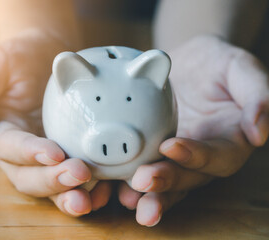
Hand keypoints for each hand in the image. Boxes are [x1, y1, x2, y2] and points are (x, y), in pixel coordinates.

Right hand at [0, 28, 111, 215]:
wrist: (48, 57)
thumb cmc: (17, 58)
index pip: (10, 149)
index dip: (30, 154)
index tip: (54, 153)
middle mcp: (20, 153)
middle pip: (31, 178)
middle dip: (53, 181)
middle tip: (80, 174)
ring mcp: (47, 156)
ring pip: (53, 187)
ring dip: (70, 195)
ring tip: (91, 198)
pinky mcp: (70, 154)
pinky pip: (77, 179)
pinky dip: (91, 189)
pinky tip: (106, 189)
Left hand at [118, 35, 268, 225]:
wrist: (187, 64)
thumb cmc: (217, 64)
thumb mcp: (240, 68)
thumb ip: (256, 94)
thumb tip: (259, 133)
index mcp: (229, 141)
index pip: (217, 157)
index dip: (196, 155)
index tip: (171, 145)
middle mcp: (203, 156)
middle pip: (188, 177)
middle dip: (166, 181)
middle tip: (142, 181)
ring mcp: (177, 157)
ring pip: (166, 181)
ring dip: (148, 193)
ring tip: (129, 198)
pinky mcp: (155, 152)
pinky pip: (145, 167)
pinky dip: (130, 180)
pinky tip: (113, 184)